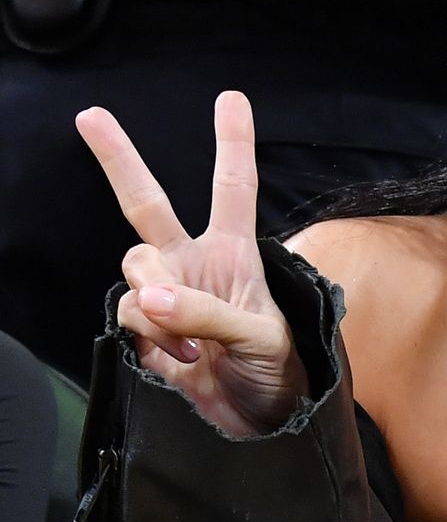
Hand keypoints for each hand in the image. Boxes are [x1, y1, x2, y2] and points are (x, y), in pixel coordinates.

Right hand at [75, 91, 306, 434]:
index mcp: (235, 253)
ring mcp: (163, 294)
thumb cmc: (280, 372)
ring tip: (196, 346)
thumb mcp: (263, 338)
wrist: (259, 423)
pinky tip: (183, 363)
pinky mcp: (142, 330)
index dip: (232, 143)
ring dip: (160, 306)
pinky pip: (130, 316)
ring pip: (134, 271)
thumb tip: (153, 295)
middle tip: (89, 116)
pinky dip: (154, 339)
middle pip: (145, 204)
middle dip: (117, 159)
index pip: (233, 189)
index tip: (230, 98)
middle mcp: (193, 264)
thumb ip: (209, 313)